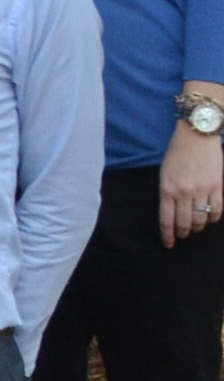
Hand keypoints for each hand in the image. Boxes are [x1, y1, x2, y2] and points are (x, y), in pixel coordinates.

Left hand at [167, 125, 222, 245]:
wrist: (196, 136)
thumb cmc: (177, 154)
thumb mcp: (164, 174)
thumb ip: (168, 193)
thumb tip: (172, 213)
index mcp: (167, 190)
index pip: (167, 220)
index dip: (168, 235)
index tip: (168, 244)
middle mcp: (184, 193)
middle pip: (185, 223)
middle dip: (183, 233)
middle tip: (183, 235)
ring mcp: (202, 190)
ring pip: (201, 219)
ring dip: (198, 227)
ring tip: (196, 227)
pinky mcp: (217, 186)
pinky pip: (217, 209)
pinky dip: (213, 218)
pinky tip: (209, 218)